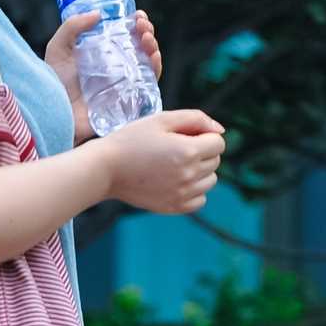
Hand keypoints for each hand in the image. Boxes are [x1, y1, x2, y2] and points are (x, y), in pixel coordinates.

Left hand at [46, 8, 163, 144]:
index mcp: (103, 55)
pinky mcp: (128, 101)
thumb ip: (72, 26)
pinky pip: (148, 86)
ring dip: (153, 47)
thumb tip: (98, 14)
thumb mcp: (58, 49)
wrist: (54, 114)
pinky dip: (155, 70)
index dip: (136, 24)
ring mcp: (123, 85)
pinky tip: (152, 57)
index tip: (137, 16)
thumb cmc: (52, 85)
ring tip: (146, 39)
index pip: (126, 36)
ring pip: (148, 64)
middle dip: (147, 33)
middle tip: (142, 25)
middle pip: (140, 48)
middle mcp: (116, 69)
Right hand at [100, 109, 225, 215]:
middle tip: (175, 148)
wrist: (105, 169)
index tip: (185, 135)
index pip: (219, 143)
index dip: (204, 135)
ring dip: (199, 171)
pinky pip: (200, 200)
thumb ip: (196, 118)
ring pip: (210, 181)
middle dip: (202, 151)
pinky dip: (194, 191)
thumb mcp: (162, 119)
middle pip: (215, 161)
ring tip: (175, 165)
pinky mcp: (173, 207)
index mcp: (188, 151)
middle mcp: (188, 175)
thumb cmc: (131, 140)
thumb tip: (220, 130)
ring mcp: (182, 194)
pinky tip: (176, 182)